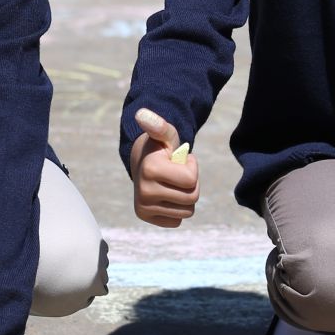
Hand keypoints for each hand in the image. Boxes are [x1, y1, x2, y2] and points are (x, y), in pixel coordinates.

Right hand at [129, 108, 198, 226]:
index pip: (192, 180)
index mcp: (150, 169)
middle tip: (177, 173)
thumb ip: (160, 125)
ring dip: (185, 196)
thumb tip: (142, 114)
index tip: (179, 160)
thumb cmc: (160, 148)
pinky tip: (167, 196)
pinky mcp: (145, 217)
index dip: (192, 167)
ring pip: (187, 211)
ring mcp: (143, 207)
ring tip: (172, 183)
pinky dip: (177, 209)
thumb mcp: (166, 135)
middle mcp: (143, 191)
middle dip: (191, 183)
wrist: (142, 162)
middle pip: (192, 198)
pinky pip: (177, 221)